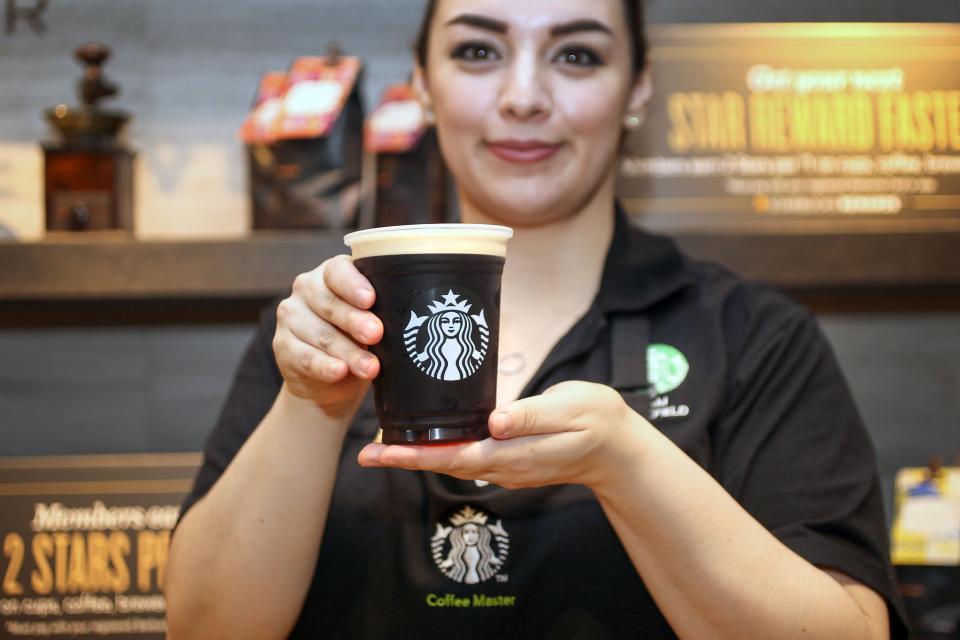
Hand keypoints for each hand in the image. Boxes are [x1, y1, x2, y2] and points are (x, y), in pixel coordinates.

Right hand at [273, 255, 381, 418]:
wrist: (330, 381)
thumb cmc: (358, 339)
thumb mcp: (371, 323)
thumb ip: (380, 316)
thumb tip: (405, 324)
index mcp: (331, 274)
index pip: (338, 271)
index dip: (353, 284)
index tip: (370, 299)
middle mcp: (307, 288)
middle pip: (329, 303)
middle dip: (355, 320)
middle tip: (376, 334)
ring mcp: (291, 316)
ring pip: (322, 334)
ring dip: (348, 352)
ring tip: (371, 367)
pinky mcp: (282, 345)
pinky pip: (305, 357)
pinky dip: (325, 367)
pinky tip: (339, 372)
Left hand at [358, 381, 645, 491]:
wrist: (618, 449)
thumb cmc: (597, 422)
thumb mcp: (568, 409)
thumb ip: (531, 416)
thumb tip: (495, 423)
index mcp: (513, 453)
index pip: (454, 457)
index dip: (414, 455)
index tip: (381, 452)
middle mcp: (503, 465)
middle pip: (444, 464)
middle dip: (405, 459)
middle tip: (367, 453)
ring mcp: (506, 466)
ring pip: (453, 463)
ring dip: (420, 456)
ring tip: (386, 445)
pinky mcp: (510, 459)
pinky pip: (467, 457)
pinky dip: (441, 450)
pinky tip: (429, 438)